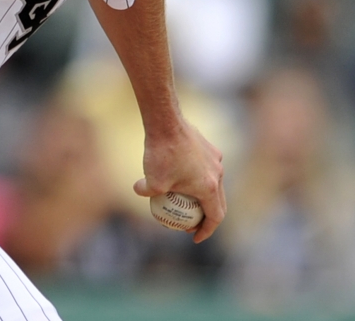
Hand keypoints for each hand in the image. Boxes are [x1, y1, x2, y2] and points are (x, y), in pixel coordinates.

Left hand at [134, 121, 225, 242]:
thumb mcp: (151, 181)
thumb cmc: (161, 154)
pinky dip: (199, 177)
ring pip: (214, 184)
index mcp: (209, 188)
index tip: (194, 237)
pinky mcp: (210, 148)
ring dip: (204, 196)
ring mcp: (216, 160)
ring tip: (186, 200)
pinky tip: (180, 174)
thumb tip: (140, 192)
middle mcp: (218, 174)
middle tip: (191, 223)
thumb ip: (146, 192)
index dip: (206, 230)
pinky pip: (207, 168)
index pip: (215, 217)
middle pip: (218, 202)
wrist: (166, 122)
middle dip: (207, 217)